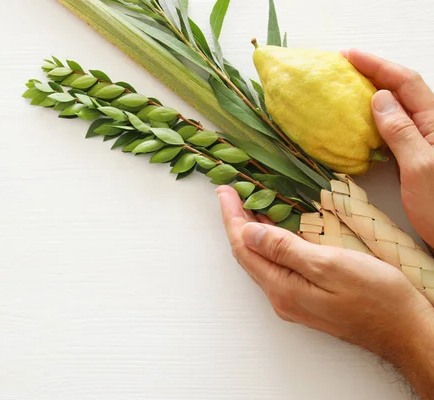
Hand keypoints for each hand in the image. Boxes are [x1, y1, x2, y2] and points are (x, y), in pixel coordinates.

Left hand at [217, 185, 433, 396]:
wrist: (405, 330)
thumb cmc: (376, 297)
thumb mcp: (328, 265)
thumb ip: (284, 250)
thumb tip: (248, 232)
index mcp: (282, 288)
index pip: (243, 247)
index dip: (231, 217)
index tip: (224, 191)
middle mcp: (281, 297)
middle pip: (248, 254)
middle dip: (236, 221)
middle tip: (232, 193)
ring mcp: (293, 299)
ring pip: (262, 259)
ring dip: (252, 231)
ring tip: (247, 204)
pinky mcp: (307, 298)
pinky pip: (278, 265)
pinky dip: (270, 243)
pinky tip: (274, 229)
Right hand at [346, 49, 433, 247]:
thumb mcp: (420, 167)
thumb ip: (401, 131)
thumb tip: (379, 98)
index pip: (406, 83)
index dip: (377, 65)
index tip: (348, 56)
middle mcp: (431, 127)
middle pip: (402, 89)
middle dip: (373, 73)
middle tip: (341, 68)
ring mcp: (423, 142)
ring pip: (396, 108)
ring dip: (371, 94)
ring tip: (343, 89)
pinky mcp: (414, 157)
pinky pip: (392, 129)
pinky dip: (372, 119)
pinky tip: (356, 121)